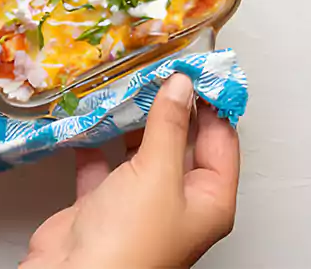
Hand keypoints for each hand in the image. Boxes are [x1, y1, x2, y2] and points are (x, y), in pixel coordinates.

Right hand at [21, 74, 240, 268]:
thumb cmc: (128, 244)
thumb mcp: (158, 173)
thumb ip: (169, 125)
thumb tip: (181, 86)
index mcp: (209, 201)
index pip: (221, 140)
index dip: (211, 102)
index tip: (198, 66)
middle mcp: (178, 202)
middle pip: (180, 141)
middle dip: (167, 105)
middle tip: (156, 67)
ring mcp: (139, 203)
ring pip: (140, 150)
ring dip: (130, 119)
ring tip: (123, 82)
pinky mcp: (102, 204)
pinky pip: (102, 163)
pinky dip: (94, 141)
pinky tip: (89, 116)